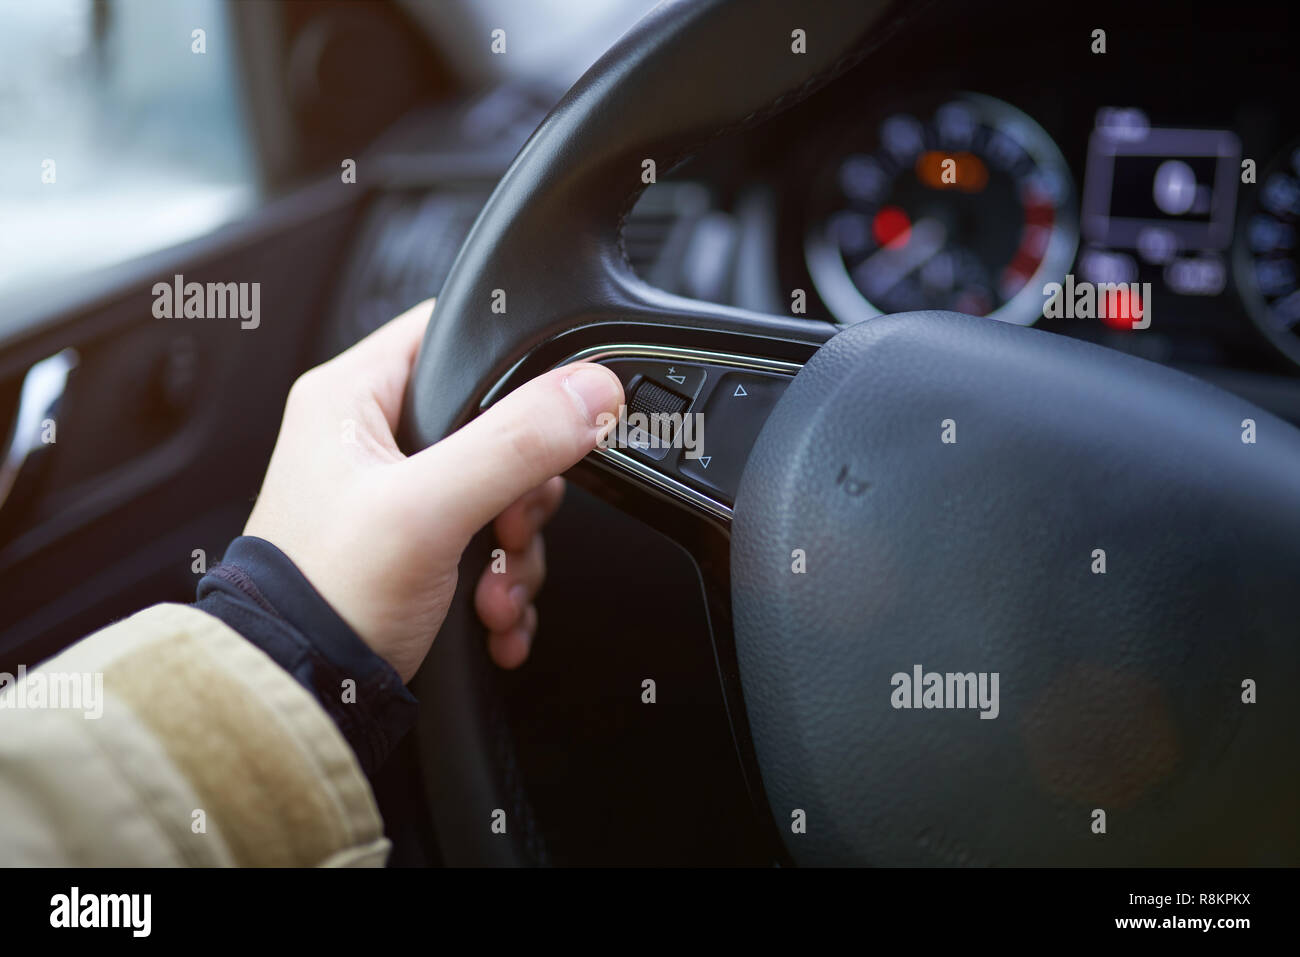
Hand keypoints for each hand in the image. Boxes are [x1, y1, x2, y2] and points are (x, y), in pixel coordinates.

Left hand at [244, 299, 623, 681]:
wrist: (301, 696)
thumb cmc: (321, 598)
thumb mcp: (429, 510)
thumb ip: (515, 444)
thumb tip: (590, 391)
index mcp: (353, 398)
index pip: (451, 335)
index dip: (511, 365)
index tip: (552, 413)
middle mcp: (374, 441)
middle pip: (497, 427)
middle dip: (523, 495)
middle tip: (508, 527)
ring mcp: (397, 499)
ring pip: (503, 495)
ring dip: (518, 553)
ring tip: (495, 593)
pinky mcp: (417, 550)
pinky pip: (492, 546)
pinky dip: (505, 583)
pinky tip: (496, 618)